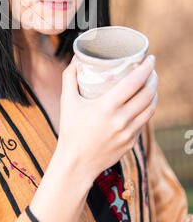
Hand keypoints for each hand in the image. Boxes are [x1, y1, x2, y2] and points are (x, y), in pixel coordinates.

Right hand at [57, 54, 157, 181]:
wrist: (76, 163)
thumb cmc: (70, 130)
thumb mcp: (67, 101)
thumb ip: (70, 77)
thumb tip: (77, 58)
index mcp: (106, 107)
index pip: (134, 82)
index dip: (146, 68)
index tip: (150, 58)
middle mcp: (121, 120)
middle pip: (147, 93)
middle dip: (153, 78)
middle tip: (150, 68)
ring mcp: (128, 133)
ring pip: (150, 108)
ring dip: (154, 93)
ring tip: (150, 83)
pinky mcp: (131, 142)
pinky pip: (144, 121)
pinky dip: (147, 108)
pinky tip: (143, 102)